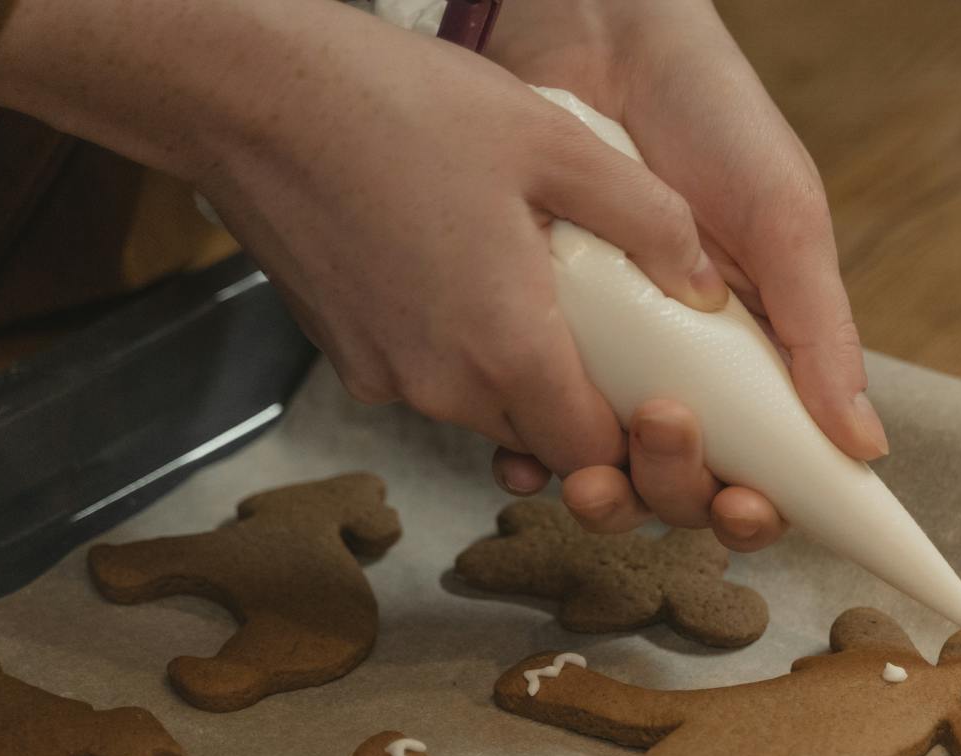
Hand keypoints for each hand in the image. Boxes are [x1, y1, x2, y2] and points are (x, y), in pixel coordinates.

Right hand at [0, 0, 728, 477]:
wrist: (251, 95)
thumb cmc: (400, 106)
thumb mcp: (555, 143)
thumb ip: (647, 220)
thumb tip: (708, 285)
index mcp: (508, 349)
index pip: (595, 455)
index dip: (635, 444)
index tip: (659, 406)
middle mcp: (445, 388)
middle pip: (544, 445)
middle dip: (585, 419)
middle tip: (619, 358)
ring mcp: (389, 380)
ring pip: (488, 417)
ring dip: (524, 385)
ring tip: (547, 308)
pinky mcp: (349, 361)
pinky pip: (431, 383)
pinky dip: (463, 357)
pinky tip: (472, 287)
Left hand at [484, 0, 886, 550]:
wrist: (601, 40)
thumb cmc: (715, 121)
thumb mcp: (785, 221)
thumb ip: (822, 333)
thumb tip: (866, 446)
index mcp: (759, 363)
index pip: (768, 471)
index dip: (759, 510)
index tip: (749, 510)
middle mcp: (685, 377)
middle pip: (686, 488)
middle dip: (677, 491)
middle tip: (665, 433)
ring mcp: (609, 365)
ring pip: (611, 475)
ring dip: (606, 494)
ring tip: (593, 466)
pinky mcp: (538, 344)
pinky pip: (530, 429)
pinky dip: (527, 459)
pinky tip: (520, 458)